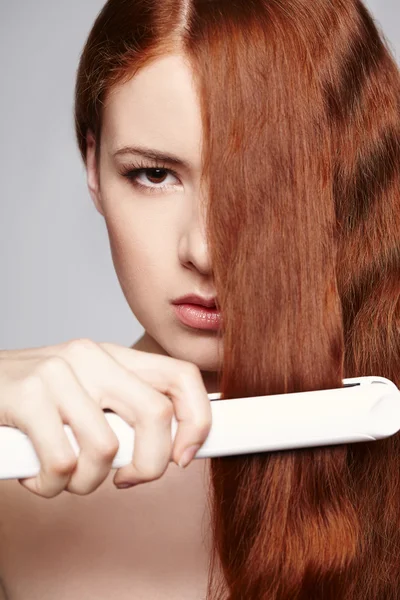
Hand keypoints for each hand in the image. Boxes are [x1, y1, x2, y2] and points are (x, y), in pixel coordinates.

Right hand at [0, 339, 211, 496]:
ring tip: (62, 475)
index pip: (180, 376)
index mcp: (112, 356)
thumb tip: (170, 448)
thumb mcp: (84, 396)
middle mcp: (91, 357)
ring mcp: (59, 374)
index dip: (197, 420)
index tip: (184, 457)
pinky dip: (51, 485)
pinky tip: (35, 473)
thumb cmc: (31, 403)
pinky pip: (63, 464)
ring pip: (107, 449)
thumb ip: (122, 413)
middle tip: (126, 480)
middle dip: (150, 465)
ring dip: (86, 482)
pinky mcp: (28, 397)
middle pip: (156, 413)